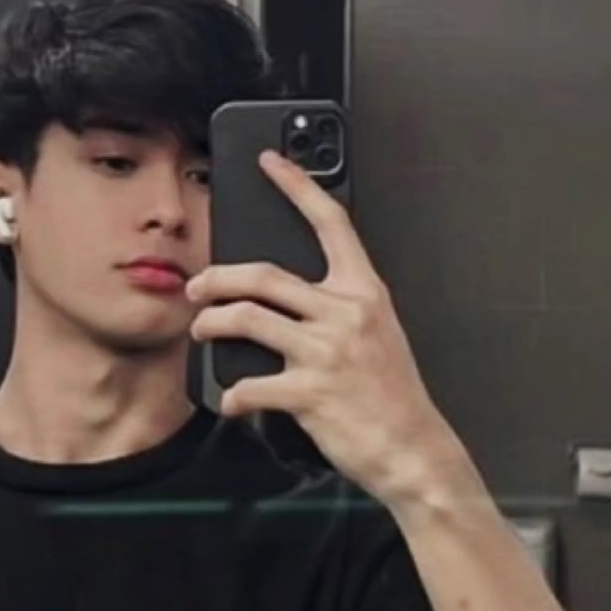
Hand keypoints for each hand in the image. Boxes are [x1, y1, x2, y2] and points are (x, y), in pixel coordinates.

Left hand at [187, 149, 458, 507]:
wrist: (413, 448)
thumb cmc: (391, 394)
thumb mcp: (378, 333)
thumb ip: (339, 307)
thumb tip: (285, 297)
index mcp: (364, 292)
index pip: (330, 224)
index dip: (298, 186)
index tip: (271, 162)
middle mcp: (345, 313)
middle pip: (263, 274)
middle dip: (218, 277)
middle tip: (198, 287)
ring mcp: (326, 351)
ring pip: (246, 319)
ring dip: (211, 324)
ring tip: (202, 331)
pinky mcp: (309, 392)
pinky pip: (250, 385)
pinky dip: (232, 395)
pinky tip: (230, 400)